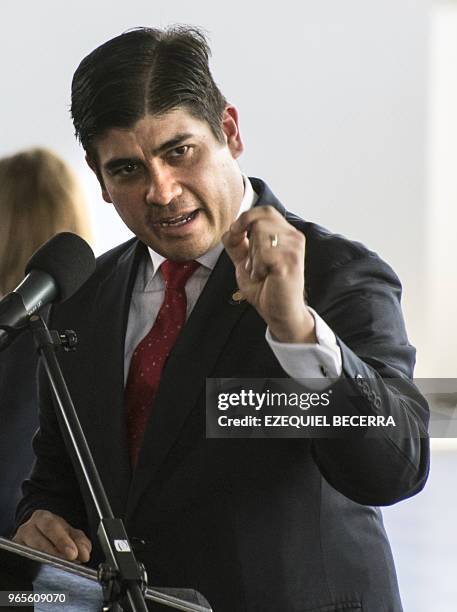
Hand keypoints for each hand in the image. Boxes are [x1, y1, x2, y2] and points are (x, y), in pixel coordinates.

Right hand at [13, 510, 91, 562]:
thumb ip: (80, 541)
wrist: (38, 532)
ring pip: (30, 553)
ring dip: (47, 562)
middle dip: (55, 553)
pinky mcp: (15, 556)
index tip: (73, 553)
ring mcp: (18, 544)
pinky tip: (47, 572)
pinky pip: (25, 564)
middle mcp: (27, 529)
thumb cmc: (55, 532)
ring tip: (61, 567)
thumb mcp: (69, 532)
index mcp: (42, 518)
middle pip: (38, 541)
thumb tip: (84, 553)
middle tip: (70, 560)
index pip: (51, 527)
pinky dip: (37, 569)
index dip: (62, 541)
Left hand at [222, 205, 315, 342]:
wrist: (279, 313)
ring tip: (262, 272)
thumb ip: (237, 243)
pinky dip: (257, 267)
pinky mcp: (291, 261)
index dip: (246, 218)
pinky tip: (266, 277)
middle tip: (255, 264)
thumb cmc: (266, 288)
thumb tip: (230, 228)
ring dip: (253, 257)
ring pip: (260, 234)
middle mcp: (294, 237)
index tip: (236, 232)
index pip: (265, 211)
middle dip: (249, 243)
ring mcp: (294, 248)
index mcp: (285, 234)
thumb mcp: (245, 261)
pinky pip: (263, 253)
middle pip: (259, 221)